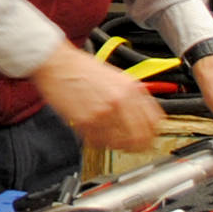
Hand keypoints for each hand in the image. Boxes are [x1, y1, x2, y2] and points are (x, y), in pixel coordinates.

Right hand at [28, 41, 164, 151]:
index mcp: (131, 88)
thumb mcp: (117, 77)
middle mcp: (120, 101)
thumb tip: (145, 115)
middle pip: (140, 137)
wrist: (58, 65)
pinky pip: (99, 142)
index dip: (153, 133)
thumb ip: (133, 96)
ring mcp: (103, 113)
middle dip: (138, 146)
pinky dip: (99, 142)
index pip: (154, 121)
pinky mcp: (86, 122)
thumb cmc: (82, 69)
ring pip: (120, 143)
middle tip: (133, 147)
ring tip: (111, 138)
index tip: (149, 138)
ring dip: (117, 145)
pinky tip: (96, 132)